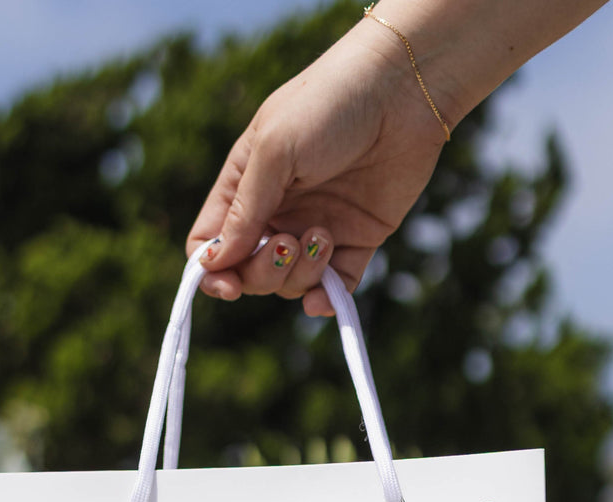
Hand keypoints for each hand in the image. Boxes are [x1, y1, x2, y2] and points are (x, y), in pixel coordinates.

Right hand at [187, 18, 452, 315]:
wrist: (402, 90)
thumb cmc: (328, 104)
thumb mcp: (274, 151)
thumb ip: (243, 211)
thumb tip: (213, 264)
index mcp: (245, 185)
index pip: (210, 243)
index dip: (211, 271)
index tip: (228, 284)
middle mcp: (277, 211)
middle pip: (249, 271)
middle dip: (263, 272)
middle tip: (287, 243)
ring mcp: (317, 228)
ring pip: (291, 283)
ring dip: (302, 273)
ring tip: (324, 234)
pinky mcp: (358, 239)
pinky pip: (335, 287)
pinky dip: (326, 300)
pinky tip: (323, 297)